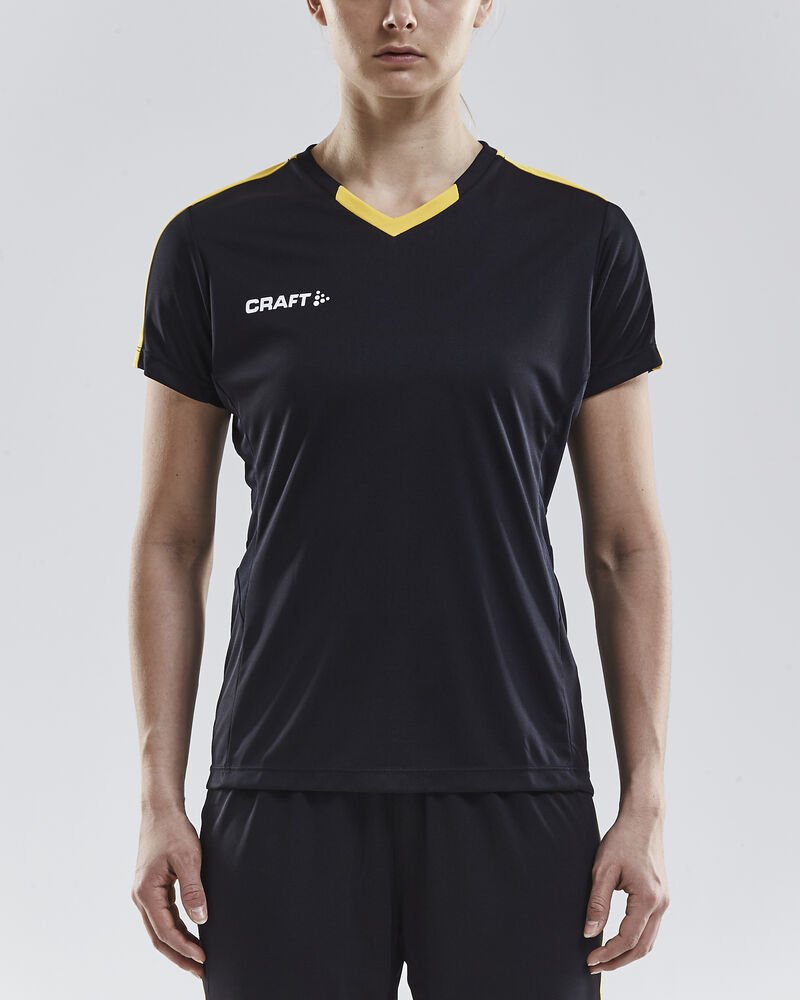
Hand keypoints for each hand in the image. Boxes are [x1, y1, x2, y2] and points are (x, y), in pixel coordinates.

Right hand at [131, 806, 207, 978]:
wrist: (160, 810)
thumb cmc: (173, 831)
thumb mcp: (188, 859)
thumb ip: (193, 890)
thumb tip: (201, 920)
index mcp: (146, 893)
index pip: (166, 931)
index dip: (185, 948)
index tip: (204, 959)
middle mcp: (141, 897)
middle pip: (159, 937)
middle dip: (179, 956)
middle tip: (201, 971)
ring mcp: (144, 893)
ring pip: (160, 928)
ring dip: (178, 944)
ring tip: (199, 958)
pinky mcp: (152, 888)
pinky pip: (163, 915)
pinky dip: (176, 928)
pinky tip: (190, 934)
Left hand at [583, 802, 669, 973]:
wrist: (644, 820)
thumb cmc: (623, 840)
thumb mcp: (603, 869)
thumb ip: (597, 902)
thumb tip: (590, 933)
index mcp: (648, 898)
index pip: (627, 939)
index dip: (608, 953)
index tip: (590, 959)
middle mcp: (661, 904)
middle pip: (642, 948)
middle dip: (618, 962)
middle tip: (594, 966)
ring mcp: (664, 902)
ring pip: (648, 941)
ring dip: (627, 954)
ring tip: (604, 959)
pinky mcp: (661, 898)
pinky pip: (650, 929)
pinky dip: (635, 941)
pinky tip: (619, 942)